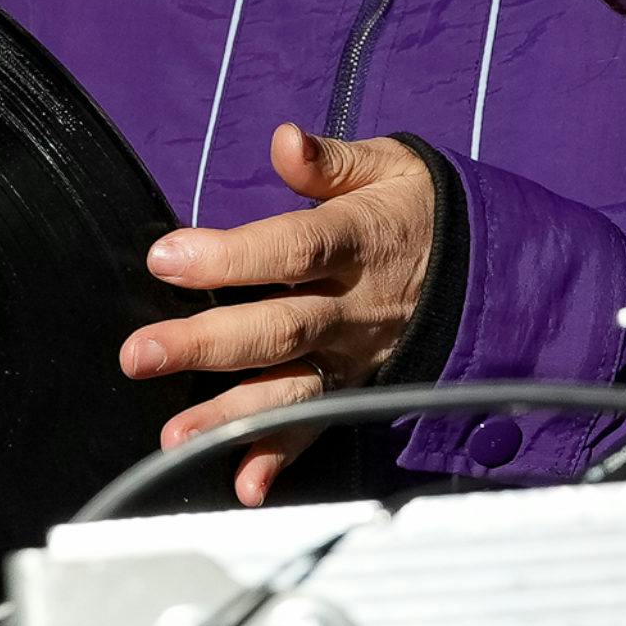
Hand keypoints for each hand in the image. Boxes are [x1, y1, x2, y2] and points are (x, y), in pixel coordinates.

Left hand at [120, 124, 435, 507]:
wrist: (484, 267)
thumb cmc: (415, 209)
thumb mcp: (389, 166)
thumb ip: (332, 161)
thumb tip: (286, 141)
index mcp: (358, 240)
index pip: (292, 250)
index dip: (231, 257)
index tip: (166, 259)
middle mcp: (354, 308)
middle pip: (279, 329)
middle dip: (208, 345)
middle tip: (141, 354)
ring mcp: (353, 357)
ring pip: (290, 388)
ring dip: (232, 415)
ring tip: (175, 435)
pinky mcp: (353, 390)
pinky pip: (317, 427)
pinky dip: (282, 460)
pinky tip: (245, 484)